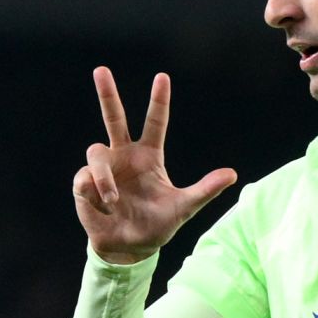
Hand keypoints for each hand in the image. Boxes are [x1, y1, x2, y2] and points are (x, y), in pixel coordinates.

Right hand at [72, 68, 236, 266]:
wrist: (130, 248)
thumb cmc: (158, 224)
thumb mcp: (184, 208)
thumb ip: (205, 190)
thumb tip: (233, 174)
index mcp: (149, 156)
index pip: (154, 123)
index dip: (158, 101)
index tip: (162, 76)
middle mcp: (124, 155)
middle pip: (114, 117)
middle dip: (107, 94)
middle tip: (101, 69)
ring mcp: (104, 168)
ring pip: (96, 152)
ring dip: (104, 177)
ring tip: (114, 200)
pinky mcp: (85, 184)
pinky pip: (85, 178)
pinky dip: (95, 192)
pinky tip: (104, 207)